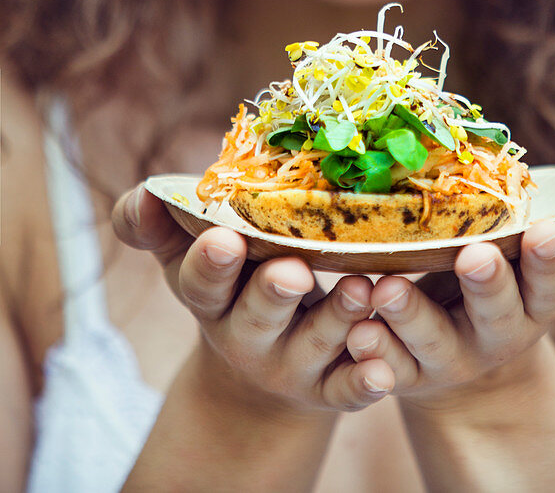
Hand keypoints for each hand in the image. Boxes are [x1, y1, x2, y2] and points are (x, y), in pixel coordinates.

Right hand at [112, 185, 395, 414]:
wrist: (257, 375)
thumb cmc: (229, 286)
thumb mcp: (187, 258)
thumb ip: (159, 225)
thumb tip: (140, 197)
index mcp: (212, 299)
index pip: (202, 282)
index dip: (211, 264)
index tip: (224, 238)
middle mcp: (248, 336)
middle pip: (258, 315)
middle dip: (273, 292)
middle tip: (293, 270)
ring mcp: (291, 364)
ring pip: (315, 343)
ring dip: (337, 318)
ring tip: (361, 290)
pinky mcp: (330, 388)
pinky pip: (348, 388)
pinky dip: (365, 381)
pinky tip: (383, 369)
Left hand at [345, 183, 554, 409]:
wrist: (470, 342)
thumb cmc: (519, 273)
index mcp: (538, 297)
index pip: (554, 281)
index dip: (552, 259)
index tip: (546, 228)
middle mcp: (498, 330)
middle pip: (497, 312)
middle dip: (488, 284)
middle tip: (474, 254)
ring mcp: (450, 353)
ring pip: (432, 340)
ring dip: (411, 316)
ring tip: (389, 288)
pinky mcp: (405, 369)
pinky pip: (387, 365)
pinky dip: (373, 351)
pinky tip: (358, 330)